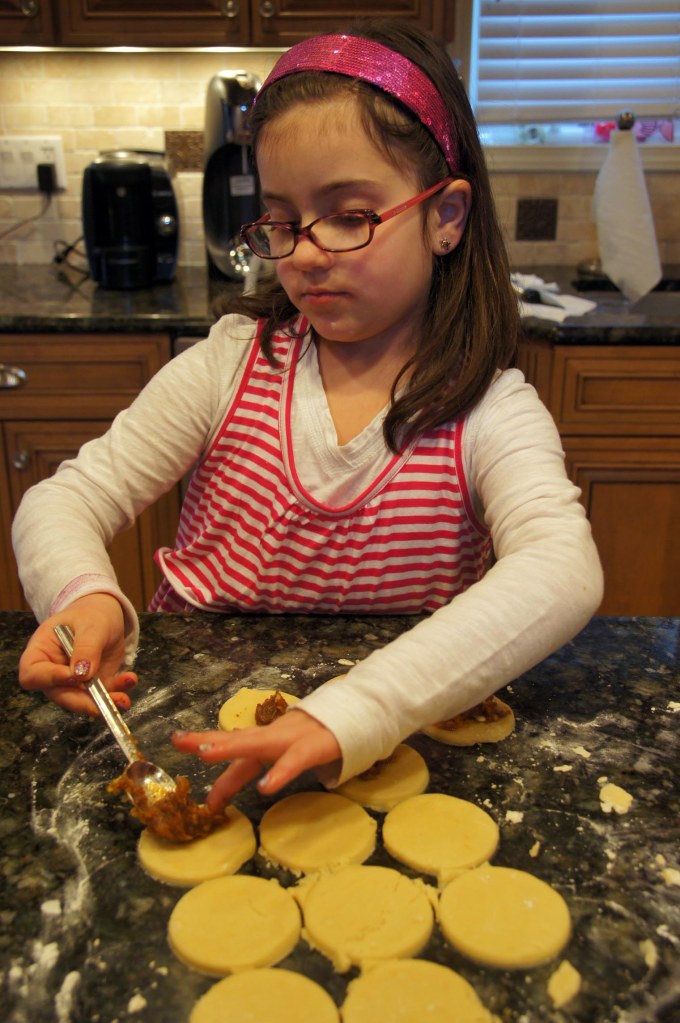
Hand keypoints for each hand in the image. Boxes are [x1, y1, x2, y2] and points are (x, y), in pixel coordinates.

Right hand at [18, 592, 136, 715]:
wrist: (106, 615)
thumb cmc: (90, 614)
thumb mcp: (90, 625)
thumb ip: (86, 648)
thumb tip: (82, 675)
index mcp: (40, 652)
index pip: (32, 674)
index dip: (50, 679)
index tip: (73, 676)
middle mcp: (52, 672)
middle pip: (59, 694)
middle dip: (82, 702)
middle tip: (102, 704)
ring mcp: (72, 682)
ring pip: (82, 700)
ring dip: (103, 702)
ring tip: (123, 698)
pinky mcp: (92, 686)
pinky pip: (102, 695)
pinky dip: (116, 692)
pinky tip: (129, 680)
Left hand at [172, 710, 341, 809]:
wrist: (359, 718)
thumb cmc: (322, 739)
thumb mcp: (292, 753)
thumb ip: (272, 765)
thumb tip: (250, 783)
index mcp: (269, 739)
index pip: (237, 751)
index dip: (215, 764)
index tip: (199, 789)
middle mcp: (275, 735)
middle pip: (237, 738)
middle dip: (208, 740)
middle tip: (179, 742)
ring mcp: (292, 738)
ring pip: (257, 743)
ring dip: (230, 747)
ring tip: (204, 754)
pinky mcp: (313, 746)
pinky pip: (294, 761)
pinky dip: (279, 773)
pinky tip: (264, 787)